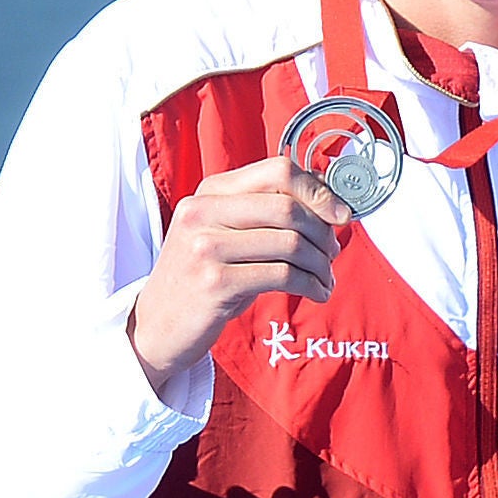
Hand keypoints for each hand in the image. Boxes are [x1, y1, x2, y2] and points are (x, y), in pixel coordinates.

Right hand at [129, 156, 350, 396]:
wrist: (156, 326)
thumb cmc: (202, 280)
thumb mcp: (224, 235)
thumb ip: (264, 213)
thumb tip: (325, 196)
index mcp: (210, 192)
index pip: (277, 171)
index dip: (318, 191)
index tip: (340, 214)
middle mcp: (203, 212)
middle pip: (288, 207)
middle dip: (323, 232)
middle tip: (332, 253)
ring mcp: (206, 246)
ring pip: (290, 243)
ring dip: (320, 264)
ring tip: (324, 278)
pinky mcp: (215, 282)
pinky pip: (283, 275)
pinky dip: (311, 285)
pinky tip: (316, 293)